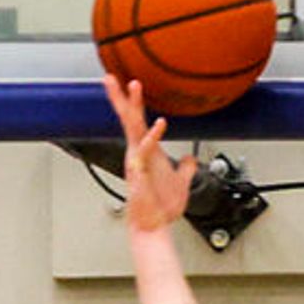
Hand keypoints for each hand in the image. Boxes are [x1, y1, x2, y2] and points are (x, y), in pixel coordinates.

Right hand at [104, 73, 191, 233]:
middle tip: (112, 75)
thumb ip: (185, 169)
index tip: (127, 84)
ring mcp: (137, 162)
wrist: (154, 227)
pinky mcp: (140, 174)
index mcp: (146, 153)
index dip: (132, 104)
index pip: (136, 123)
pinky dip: (153, 137)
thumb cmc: (162, 208)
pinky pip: (146, 150)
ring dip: (133, 106)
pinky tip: (161, 123)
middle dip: (121, 97)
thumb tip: (191, 159)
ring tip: (133, 85)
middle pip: (128, 120)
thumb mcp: (181, 183)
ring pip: (133, 128)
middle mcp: (138, 154)